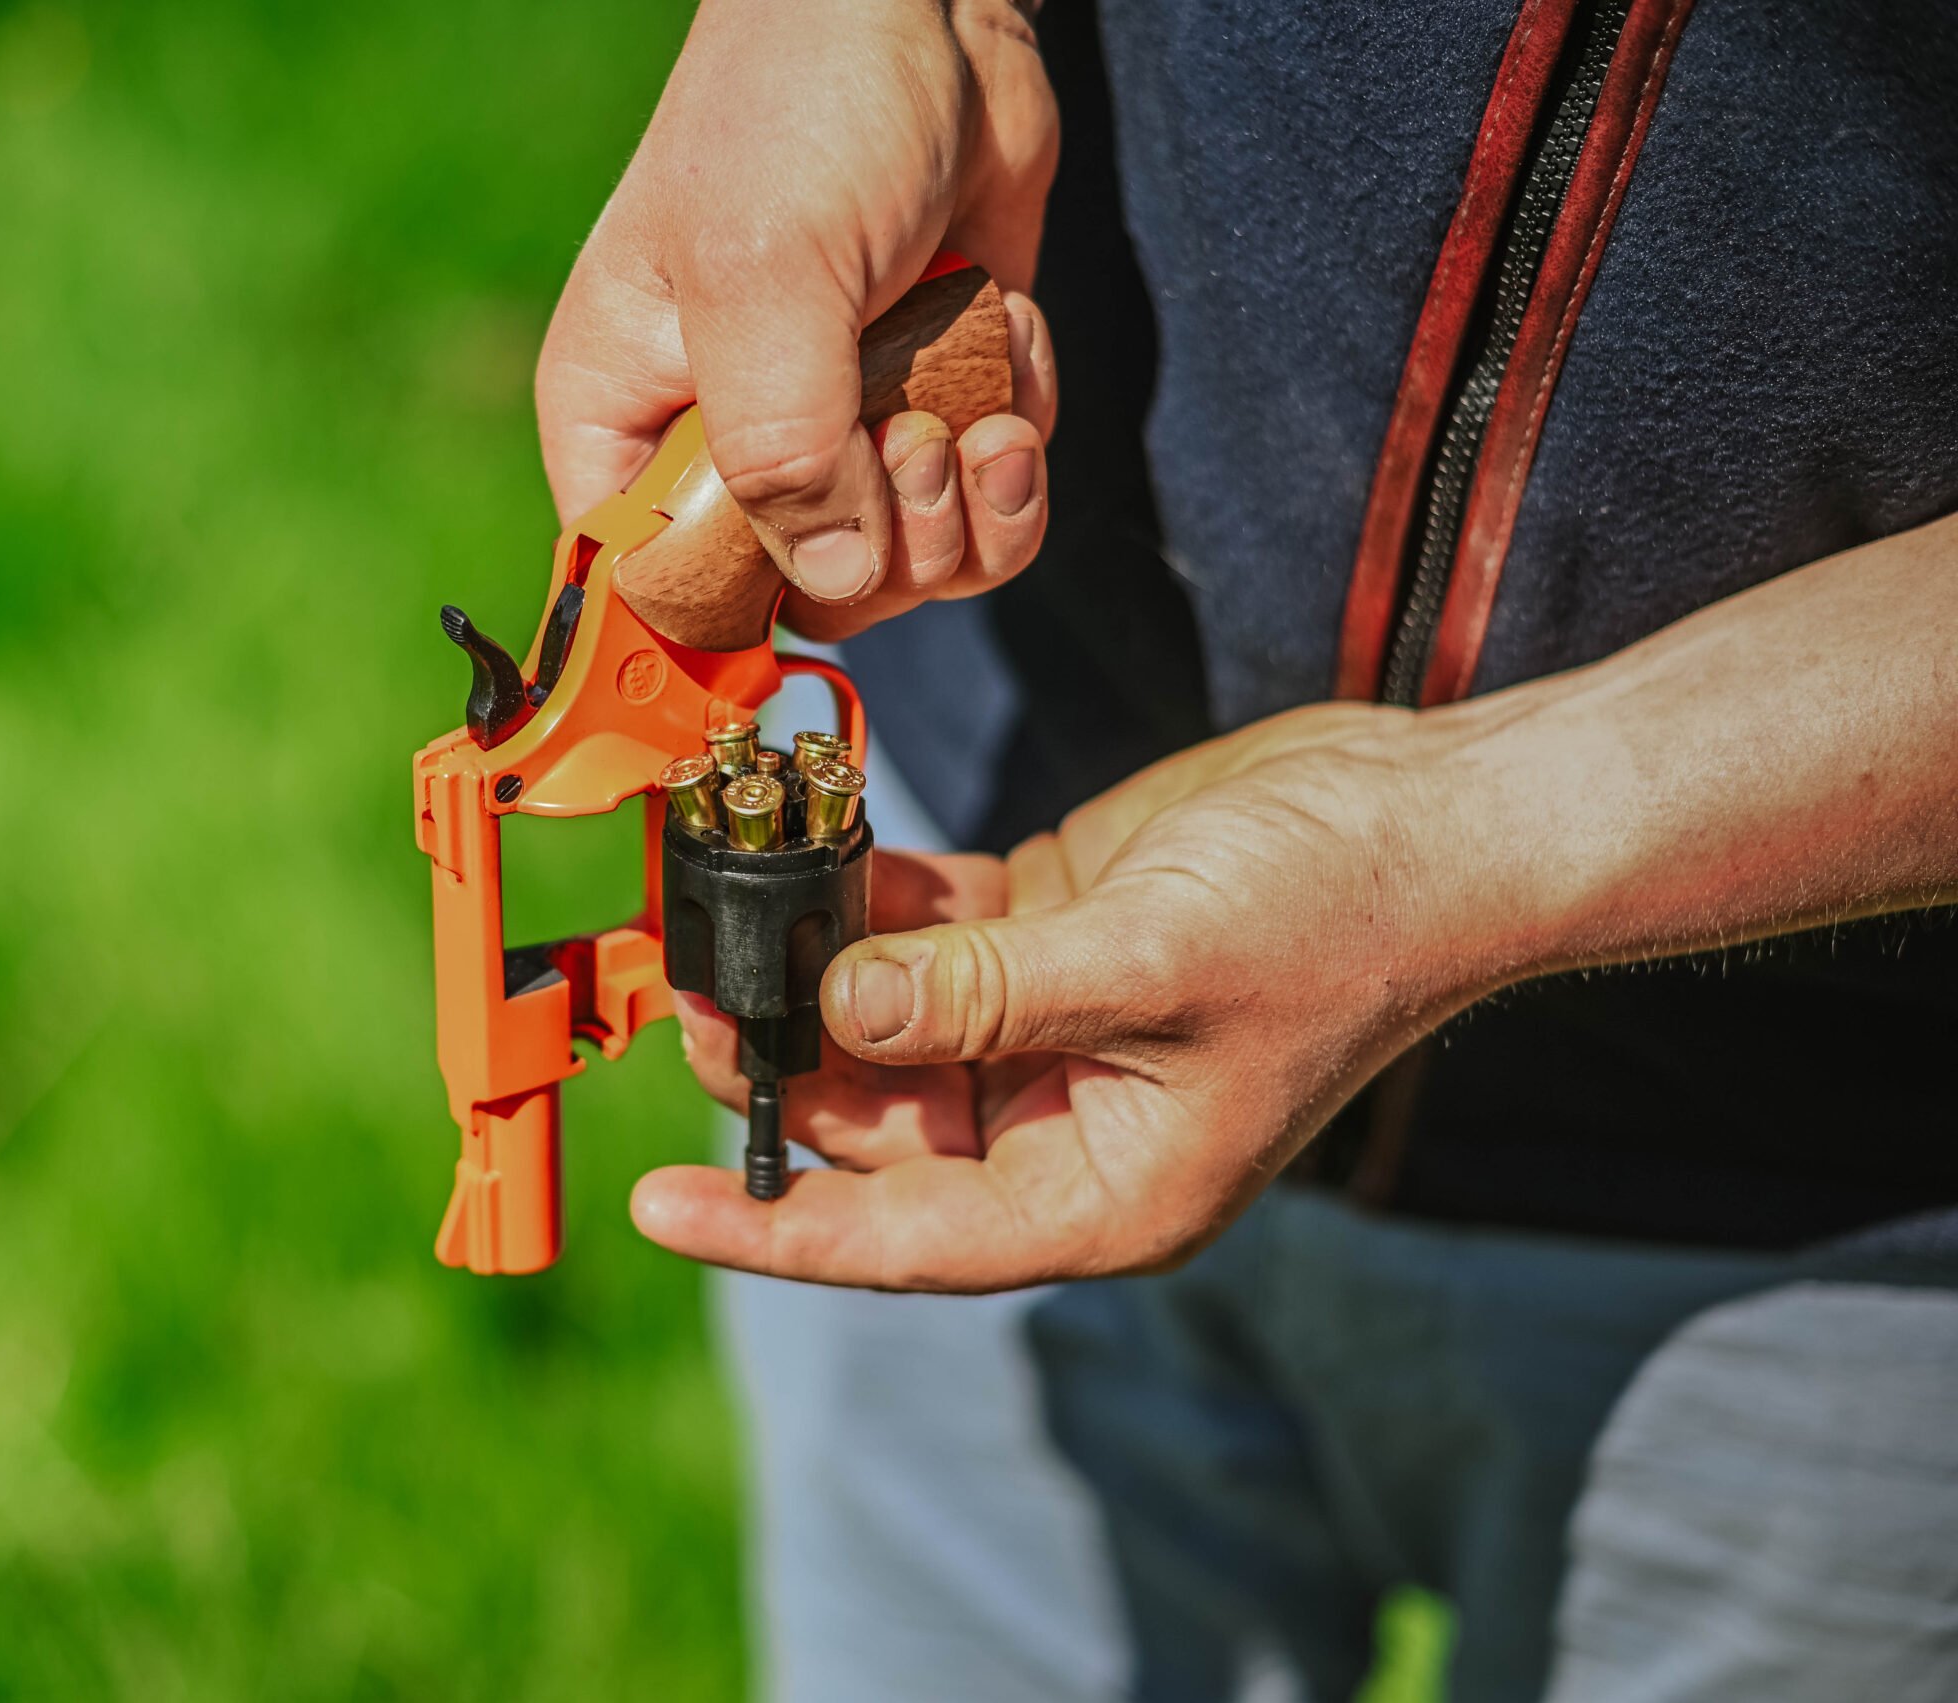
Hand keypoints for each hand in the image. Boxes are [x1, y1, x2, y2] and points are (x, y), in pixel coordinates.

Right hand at [536, 0, 1060, 640]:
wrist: (926, 7)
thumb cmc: (800, 112)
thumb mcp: (765, 277)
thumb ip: (782, 446)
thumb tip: (834, 579)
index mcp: (626, 423)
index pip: (650, 592)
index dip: (724, 627)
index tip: (805, 609)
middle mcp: (728, 444)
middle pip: (809, 596)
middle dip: (891, 543)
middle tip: (910, 438)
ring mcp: (839, 429)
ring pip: (915, 564)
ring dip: (972, 499)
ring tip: (977, 398)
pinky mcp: (934, 402)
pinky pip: (989, 499)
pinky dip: (1019, 434)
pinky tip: (1001, 330)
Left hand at [640, 703, 1487, 1290]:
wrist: (1436, 816)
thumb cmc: (1341, 916)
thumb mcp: (1151, 962)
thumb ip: (985, 995)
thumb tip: (841, 1010)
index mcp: (1101, 1189)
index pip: (905, 1238)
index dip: (775, 1231)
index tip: (661, 1212)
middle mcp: (1066, 1126)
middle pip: (879, 1127)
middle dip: (779, 1075)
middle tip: (689, 1003)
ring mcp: (1054, 1028)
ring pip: (890, 1028)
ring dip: (812, 981)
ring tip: (722, 930)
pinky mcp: (1055, 935)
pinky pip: (933, 937)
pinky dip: (875, 903)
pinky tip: (817, 858)